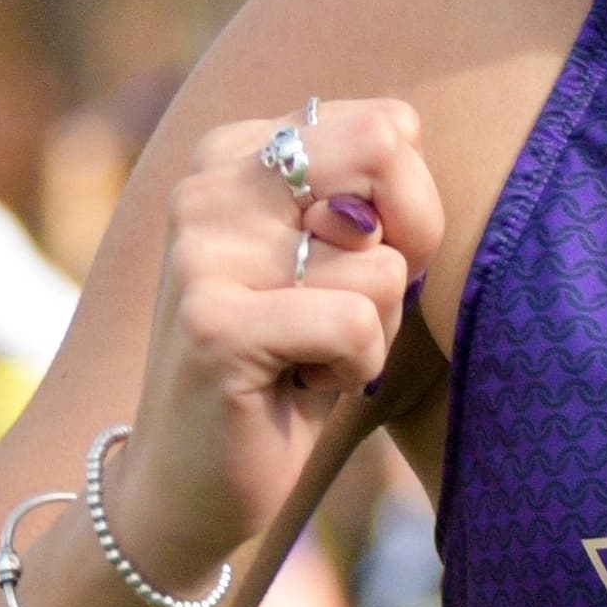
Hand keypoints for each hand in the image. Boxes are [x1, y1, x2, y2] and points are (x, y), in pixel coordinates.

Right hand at [111, 97, 445, 593]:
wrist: (193, 481)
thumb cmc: (291, 363)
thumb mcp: (341, 261)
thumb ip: (377, 196)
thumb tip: (406, 138)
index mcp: (237, 154)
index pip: (389, 124)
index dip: (413, 207)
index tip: (360, 263)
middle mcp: (208, 186)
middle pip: (384, 151)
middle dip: (412, 243)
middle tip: (353, 308)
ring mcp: (202, 252)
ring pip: (379, 262)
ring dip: (372, 329)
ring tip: (305, 354)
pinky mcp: (214, 322)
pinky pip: (355, 323)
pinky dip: (353, 369)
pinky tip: (298, 386)